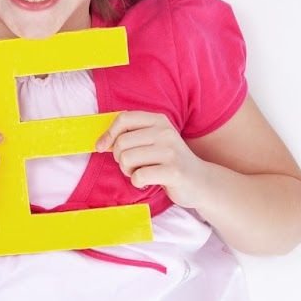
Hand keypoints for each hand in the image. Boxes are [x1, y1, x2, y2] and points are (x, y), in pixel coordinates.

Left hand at [95, 111, 213, 209]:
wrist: (200, 181)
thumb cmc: (168, 161)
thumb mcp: (153, 140)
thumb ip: (130, 136)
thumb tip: (100, 143)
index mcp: (158, 120)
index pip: (123, 119)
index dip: (108, 134)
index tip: (102, 148)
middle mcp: (165, 132)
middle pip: (121, 142)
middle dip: (119, 158)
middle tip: (131, 166)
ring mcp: (170, 151)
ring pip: (127, 159)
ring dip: (127, 171)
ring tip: (140, 173)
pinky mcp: (173, 171)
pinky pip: (139, 176)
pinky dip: (138, 182)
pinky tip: (149, 181)